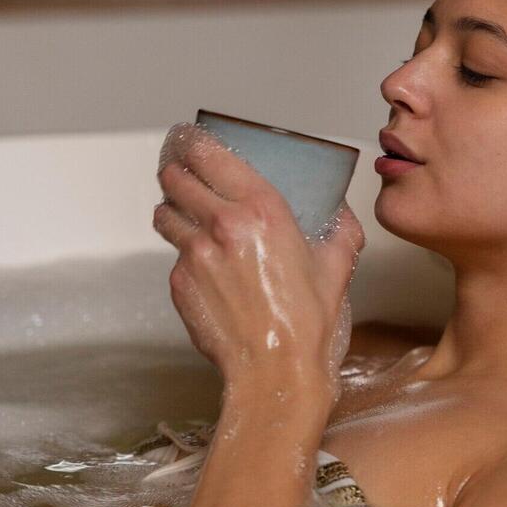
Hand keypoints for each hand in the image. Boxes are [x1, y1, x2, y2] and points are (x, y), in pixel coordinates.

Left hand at [152, 123, 364, 394]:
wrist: (275, 370)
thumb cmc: (308, 322)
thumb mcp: (336, 266)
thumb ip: (340, 231)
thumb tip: (341, 216)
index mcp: (262, 209)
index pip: (210, 154)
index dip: (192, 140)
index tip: (188, 136)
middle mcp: (221, 224)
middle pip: (175, 177)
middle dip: (176, 170)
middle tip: (180, 170)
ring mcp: (194, 254)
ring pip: (165, 213)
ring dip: (173, 208)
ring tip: (184, 212)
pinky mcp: (180, 284)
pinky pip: (174, 257)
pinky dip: (185, 254)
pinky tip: (205, 267)